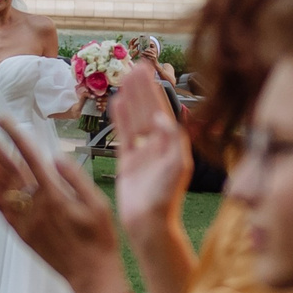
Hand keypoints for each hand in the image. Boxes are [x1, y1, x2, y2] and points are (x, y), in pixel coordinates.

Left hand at [0, 122, 127, 292]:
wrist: (90, 274)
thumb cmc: (100, 240)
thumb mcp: (99, 204)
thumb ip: (76, 179)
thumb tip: (56, 157)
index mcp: (55, 194)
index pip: (30, 157)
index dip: (15, 137)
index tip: (3, 120)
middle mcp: (35, 205)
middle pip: (9, 170)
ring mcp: (25, 219)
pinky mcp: (21, 232)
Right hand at [109, 70, 190, 247]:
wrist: (149, 226)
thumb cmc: (166, 200)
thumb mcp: (176, 168)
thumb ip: (171, 140)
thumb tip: (161, 116)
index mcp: (172, 144)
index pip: (161, 110)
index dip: (153, 90)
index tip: (147, 71)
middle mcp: (159, 145)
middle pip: (148, 109)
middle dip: (141, 89)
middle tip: (134, 66)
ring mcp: (143, 153)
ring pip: (135, 119)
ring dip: (130, 99)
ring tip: (124, 78)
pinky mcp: (129, 163)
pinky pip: (124, 135)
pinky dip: (120, 119)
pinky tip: (116, 103)